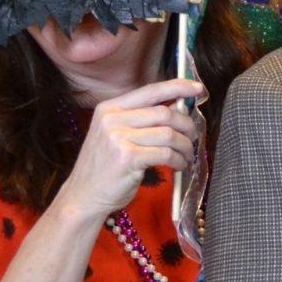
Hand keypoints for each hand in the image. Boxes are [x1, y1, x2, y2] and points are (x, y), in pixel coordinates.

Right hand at [52, 79, 204, 218]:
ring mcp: (118, 138)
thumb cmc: (104, 166)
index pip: (150, 91)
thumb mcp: (115, 135)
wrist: (83, 195)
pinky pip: (166, 154)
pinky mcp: (128, 158)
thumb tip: (178, 108)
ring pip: (168, 134)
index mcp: (109, 108)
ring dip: (185, 146)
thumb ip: (140, 119)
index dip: (177, 87)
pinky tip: (179, 166)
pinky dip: (179, 160)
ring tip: (186, 155)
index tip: (198, 88)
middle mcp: (112, 119)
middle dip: (186, 124)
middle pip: (164, 113)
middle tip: (193, 136)